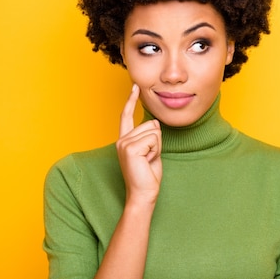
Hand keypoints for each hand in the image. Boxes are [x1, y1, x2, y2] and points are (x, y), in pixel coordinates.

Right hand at [115, 84, 162, 205]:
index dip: (131, 100)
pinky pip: (154, 139)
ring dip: (157, 147)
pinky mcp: (130, 148)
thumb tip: (154, 122)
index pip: (127, 116)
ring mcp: (124, 143)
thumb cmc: (148, 175)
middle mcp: (122, 140)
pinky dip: (156, 151)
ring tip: (147, 161)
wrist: (143, 193)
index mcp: (125, 140)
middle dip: (158, 141)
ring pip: (154, 131)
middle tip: (149, 158)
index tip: (135, 86)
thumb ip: (150, 136)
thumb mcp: (151, 151)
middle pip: (152, 125)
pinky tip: (147, 161)